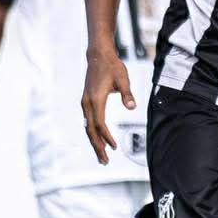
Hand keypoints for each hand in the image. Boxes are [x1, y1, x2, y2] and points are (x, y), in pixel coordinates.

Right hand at [81, 49, 134, 164]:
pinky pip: (89, 121)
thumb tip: (132, 107)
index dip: (106, 137)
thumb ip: (127, 94)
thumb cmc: (112, 67)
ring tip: (102, 156)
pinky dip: (94, 133)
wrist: (98, 55)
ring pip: (88, 127)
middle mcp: (87, 103)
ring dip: (95, 142)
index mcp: (95, 99)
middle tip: (104, 162)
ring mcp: (85, 103)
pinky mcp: (87, 102)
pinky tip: (100, 140)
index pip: (99, 123)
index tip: (114, 147)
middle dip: (98, 146)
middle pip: (91, 130)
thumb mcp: (123, 79)